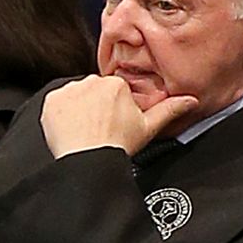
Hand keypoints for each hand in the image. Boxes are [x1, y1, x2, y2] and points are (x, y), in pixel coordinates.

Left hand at [40, 72, 196, 158]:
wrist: (89, 161)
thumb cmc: (117, 146)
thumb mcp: (148, 127)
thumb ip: (170, 109)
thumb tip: (191, 100)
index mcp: (116, 85)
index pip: (114, 91)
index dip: (114, 108)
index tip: (114, 123)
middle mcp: (91, 82)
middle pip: (94, 91)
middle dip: (96, 106)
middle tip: (100, 128)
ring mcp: (69, 91)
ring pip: (76, 96)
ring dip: (79, 109)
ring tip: (86, 130)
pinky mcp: (51, 101)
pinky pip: (56, 103)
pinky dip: (61, 114)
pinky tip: (72, 129)